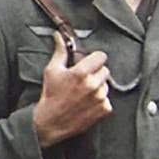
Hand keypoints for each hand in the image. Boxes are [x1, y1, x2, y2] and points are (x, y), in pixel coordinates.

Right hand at [33, 32, 111, 146]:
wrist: (51, 122)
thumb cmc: (50, 96)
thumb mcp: (52, 71)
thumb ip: (60, 52)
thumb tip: (59, 36)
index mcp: (81, 72)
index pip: (101, 56)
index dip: (94, 58)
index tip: (89, 62)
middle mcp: (93, 84)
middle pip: (105, 70)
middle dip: (96, 72)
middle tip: (83, 79)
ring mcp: (100, 98)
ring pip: (106, 85)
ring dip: (98, 87)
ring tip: (83, 93)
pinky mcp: (104, 110)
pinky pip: (107, 99)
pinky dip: (100, 101)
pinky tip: (87, 103)